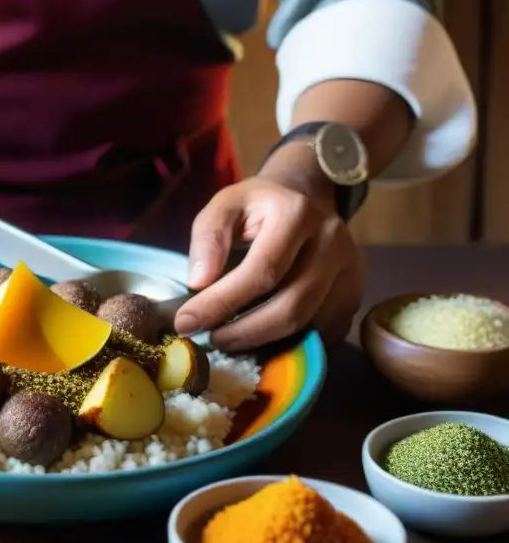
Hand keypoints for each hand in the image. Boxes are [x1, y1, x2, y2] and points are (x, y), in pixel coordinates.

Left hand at [172, 177, 363, 350]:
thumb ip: (208, 238)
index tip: (187, 322)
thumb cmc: (257, 206)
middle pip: (291, 307)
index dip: (222, 302)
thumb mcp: (224, 206)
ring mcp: (351, 271)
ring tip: (228, 338)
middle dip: (243, 332)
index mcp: (297, 214)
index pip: (261, 271)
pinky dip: (289, 343)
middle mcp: (333, 242)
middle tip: (210, 339)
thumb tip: (198, 283)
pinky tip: (260, 338)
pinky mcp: (354, 295)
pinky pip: (322, 333)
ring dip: (264, 341)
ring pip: (308, 325)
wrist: (304, 198)